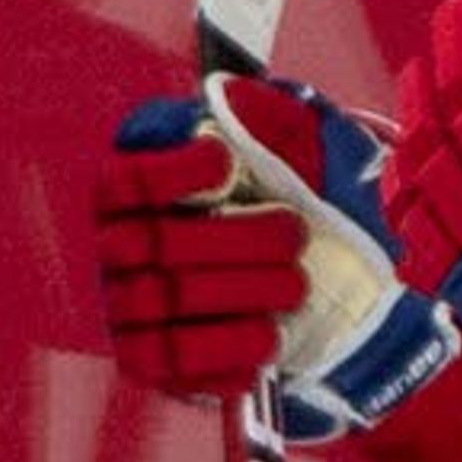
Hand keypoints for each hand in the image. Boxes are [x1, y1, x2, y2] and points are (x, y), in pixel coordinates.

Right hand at [96, 75, 454, 439]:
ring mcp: (127, 304)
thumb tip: (235, 100)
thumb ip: (273, 117)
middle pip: (154, 243)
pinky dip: (227, 351)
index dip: (173, 173)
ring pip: (163, 300)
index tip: (226, 165)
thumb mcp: (306, 152)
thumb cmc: (313, 211)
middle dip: (238, 240)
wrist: (342, 296)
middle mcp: (119, 244)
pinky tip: (268, 338)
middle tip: (297, 237)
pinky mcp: (151, 360)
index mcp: (142, 189)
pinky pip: (170, 361)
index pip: (130, 181)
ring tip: (296, 287)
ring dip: (243, 293)